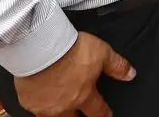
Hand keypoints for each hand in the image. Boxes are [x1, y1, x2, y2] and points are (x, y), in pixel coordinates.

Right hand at [13, 32, 134, 116]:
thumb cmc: (69, 49)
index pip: (98, 111)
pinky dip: (40, 109)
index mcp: (84, 95)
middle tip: (83, 114)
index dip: (105, 115)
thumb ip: (117, 65)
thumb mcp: (102, 53)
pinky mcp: (28, 102)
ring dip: (61, 116)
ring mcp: (45, 106)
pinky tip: (41, 103)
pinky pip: (35, 111)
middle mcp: (64, 105)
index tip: (107, 115)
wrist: (40, 49)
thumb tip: (130, 74)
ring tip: (63, 112)